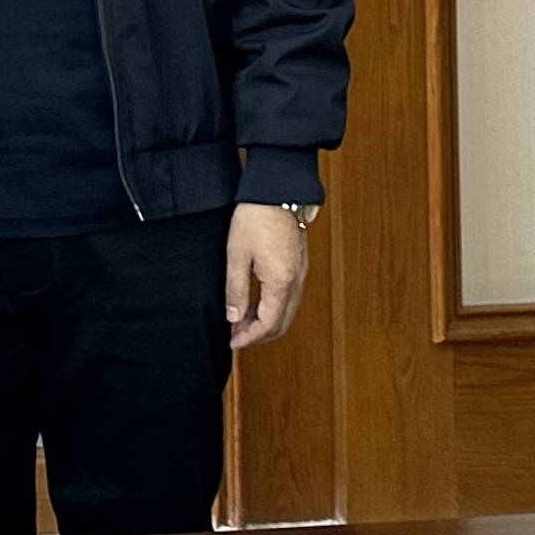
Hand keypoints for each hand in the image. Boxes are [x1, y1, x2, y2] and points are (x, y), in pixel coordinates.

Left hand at [226, 205, 310, 349]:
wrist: (277, 191)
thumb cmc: (255, 218)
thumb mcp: (237, 255)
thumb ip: (236, 290)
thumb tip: (234, 318)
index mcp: (281, 281)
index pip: (269, 323)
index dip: (251, 337)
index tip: (234, 342)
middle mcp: (296, 281)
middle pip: (282, 322)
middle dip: (260, 335)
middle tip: (237, 337)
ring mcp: (300, 273)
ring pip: (288, 310)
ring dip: (267, 322)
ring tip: (242, 322)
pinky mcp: (299, 265)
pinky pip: (290, 296)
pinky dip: (274, 307)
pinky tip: (256, 304)